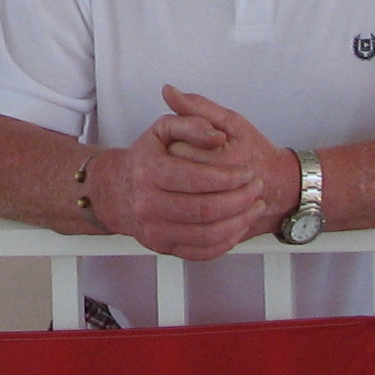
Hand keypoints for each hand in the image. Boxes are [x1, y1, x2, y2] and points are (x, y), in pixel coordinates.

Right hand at [85, 91, 278, 261]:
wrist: (118, 190)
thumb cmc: (146, 158)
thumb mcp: (163, 129)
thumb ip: (192, 122)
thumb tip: (217, 137)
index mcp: (149, 171)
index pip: (197, 178)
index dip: (230, 177)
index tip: (248, 172)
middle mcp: (148, 204)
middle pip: (205, 209)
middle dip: (240, 199)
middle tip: (257, 188)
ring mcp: (154, 229)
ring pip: (207, 234)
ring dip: (239, 221)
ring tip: (255, 206)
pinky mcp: (163, 247)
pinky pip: (202, 252)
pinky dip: (227, 242)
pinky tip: (239, 225)